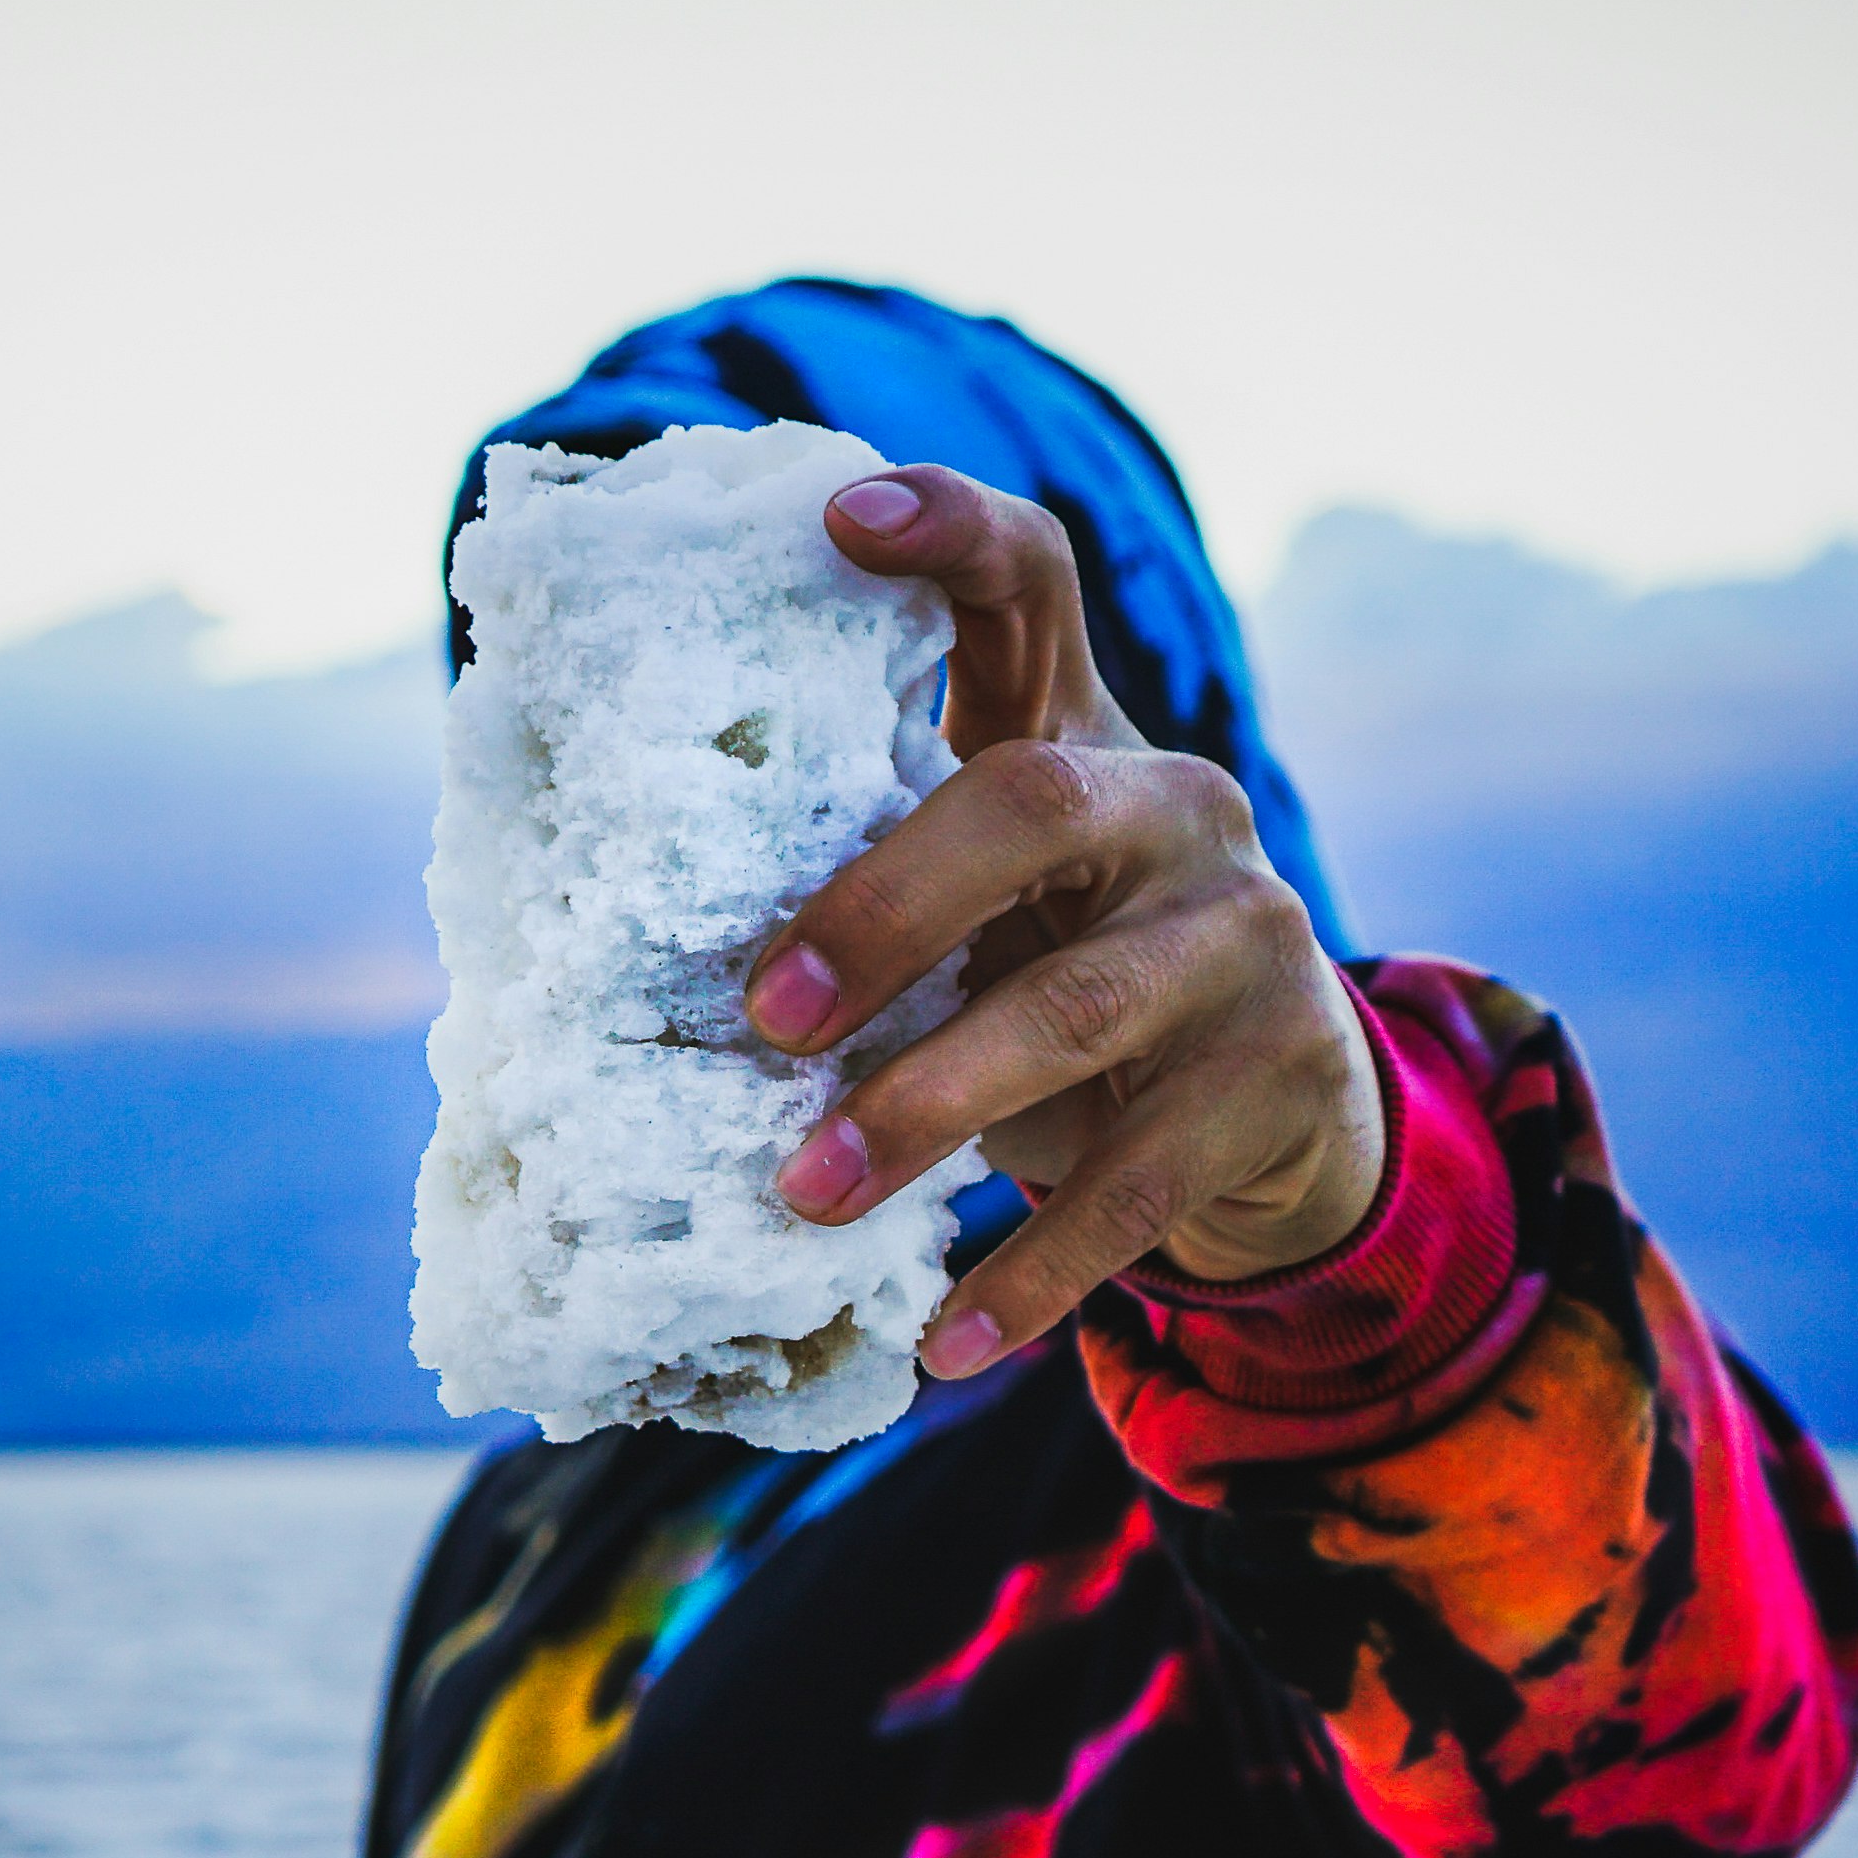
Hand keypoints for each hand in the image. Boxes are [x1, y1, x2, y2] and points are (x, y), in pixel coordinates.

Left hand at [752, 465, 1384, 1376]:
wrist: (1277, 1123)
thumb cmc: (1053, 985)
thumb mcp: (984, 906)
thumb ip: (861, 871)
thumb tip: (576, 922)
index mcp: (1079, 734)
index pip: (1029, 584)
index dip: (945, 530)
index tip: (838, 514)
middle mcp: (1175, 807)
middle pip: (1031, 799)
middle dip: (881, 904)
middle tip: (764, 1014)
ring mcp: (1246, 940)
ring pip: (1078, 1006)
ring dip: (923, 1109)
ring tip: (800, 1195)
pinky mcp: (1281, 1080)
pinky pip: (1139, 1186)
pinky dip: (1029, 1275)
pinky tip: (942, 1343)